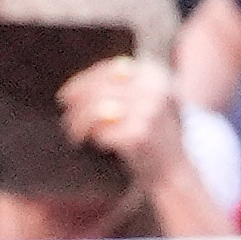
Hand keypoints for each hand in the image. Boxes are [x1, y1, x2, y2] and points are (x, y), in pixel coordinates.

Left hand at [57, 55, 186, 188]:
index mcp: (155, 74)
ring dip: (78, 122)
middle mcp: (154, 88)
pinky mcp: (139, 134)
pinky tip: (91, 142)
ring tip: (74, 132)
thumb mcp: (145, 100)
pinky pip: (102, 132)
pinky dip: (93, 137)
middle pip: (101, 89)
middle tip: (66, 116)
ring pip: (97, 110)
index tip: (66, 93)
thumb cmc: (152, 133)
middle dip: (77, 104)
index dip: (84, 80)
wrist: (174, 169)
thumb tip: (73, 88)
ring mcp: (148, 111)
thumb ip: (118, 87)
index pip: (110, 69)